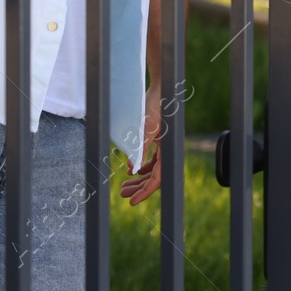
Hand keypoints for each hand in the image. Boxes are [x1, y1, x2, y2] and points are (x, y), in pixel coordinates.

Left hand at [119, 82, 163, 205]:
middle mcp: (168, 150)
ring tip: (125, 186)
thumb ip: (140, 149)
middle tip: (123, 194)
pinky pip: (152, 159)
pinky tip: (132, 169)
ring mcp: (164, 146)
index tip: (132, 202)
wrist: (161, 88)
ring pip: (152, 169)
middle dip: (139, 187)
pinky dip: (142, 166)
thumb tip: (133, 169)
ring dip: (139, 178)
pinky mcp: (159, 139)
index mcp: (168, 150)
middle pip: (154, 177)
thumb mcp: (145, 130)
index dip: (145, 192)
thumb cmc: (155, 107)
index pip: (157, 179)